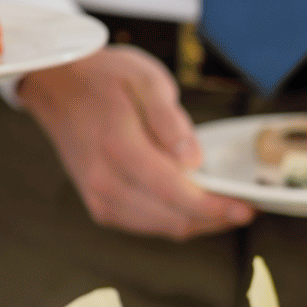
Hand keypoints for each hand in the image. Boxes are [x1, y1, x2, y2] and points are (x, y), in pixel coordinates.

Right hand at [17, 45, 253, 239]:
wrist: (57, 86)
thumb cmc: (105, 79)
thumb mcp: (146, 80)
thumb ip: (171, 121)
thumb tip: (193, 160)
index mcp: (119, 149)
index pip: (175, 192)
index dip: (215, 207)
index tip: (247, 208)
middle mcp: (105, 181)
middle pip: (173, 219)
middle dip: (216, 218)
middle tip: (248, 207)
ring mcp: (99, 197)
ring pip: (164, 227)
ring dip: (200, 222)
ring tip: (230, 206)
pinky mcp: (101, 205)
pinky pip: (149, 224)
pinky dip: (178, 220)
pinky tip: (199, 205)